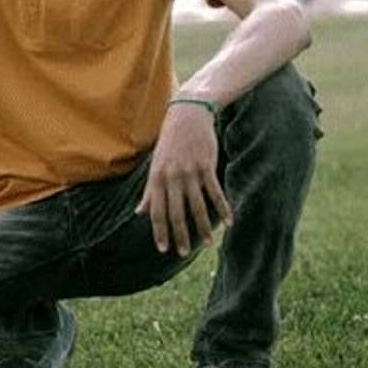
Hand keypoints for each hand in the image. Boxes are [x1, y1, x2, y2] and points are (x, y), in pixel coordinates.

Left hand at [135, 104, 232, 256]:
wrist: (187, 115)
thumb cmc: (169, 142)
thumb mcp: (155, 165)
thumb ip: (149, 191)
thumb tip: (140, 212)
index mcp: (157, 178)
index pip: (157, 211)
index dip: (160, 231)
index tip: (163, 248)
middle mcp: (172, 177)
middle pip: (176, 213)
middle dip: (180, 235)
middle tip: (183, 252)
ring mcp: (190, 172)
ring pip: (197, 207)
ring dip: (202, 227)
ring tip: (206, 243)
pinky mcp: (207, 166)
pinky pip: (215, 193)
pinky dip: (223, 209)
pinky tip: (228, 222)